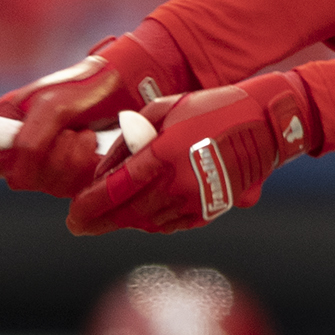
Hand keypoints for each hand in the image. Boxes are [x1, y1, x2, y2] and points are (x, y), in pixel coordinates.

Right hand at [0, 27, 188, 194]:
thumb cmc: (88, 87)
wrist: (127, 85)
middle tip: (70, 133)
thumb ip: (30, 139)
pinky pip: (70, 188)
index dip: (6, 161)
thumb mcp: (53, 106)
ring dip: (71, 162)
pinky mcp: (72, 172)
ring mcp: (48, 160)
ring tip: (85, 134)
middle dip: (50, 160)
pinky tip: (94, 146)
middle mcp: (23, 144)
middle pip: (19, 179)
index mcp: (7, 122)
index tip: (32, 147)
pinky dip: (84, 168)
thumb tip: (17, 174)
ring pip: (46, 186)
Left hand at [67, 70, 315, 236]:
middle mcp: (179, 182)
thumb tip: (103, 172)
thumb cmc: (208, 109)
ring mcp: (196, 200)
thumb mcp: (162, 109)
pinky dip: (150, 222)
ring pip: (147, 222)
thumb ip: (128, 139)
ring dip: (124, 222)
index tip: (72, 216)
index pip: (116, 190)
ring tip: (106, 217)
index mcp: (164, 154)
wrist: (262, 125)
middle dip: (98, 222)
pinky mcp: (209, 210)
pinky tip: (138, 216)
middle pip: (127, 214)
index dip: (89, 206)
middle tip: (79, 225)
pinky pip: (170, 224)